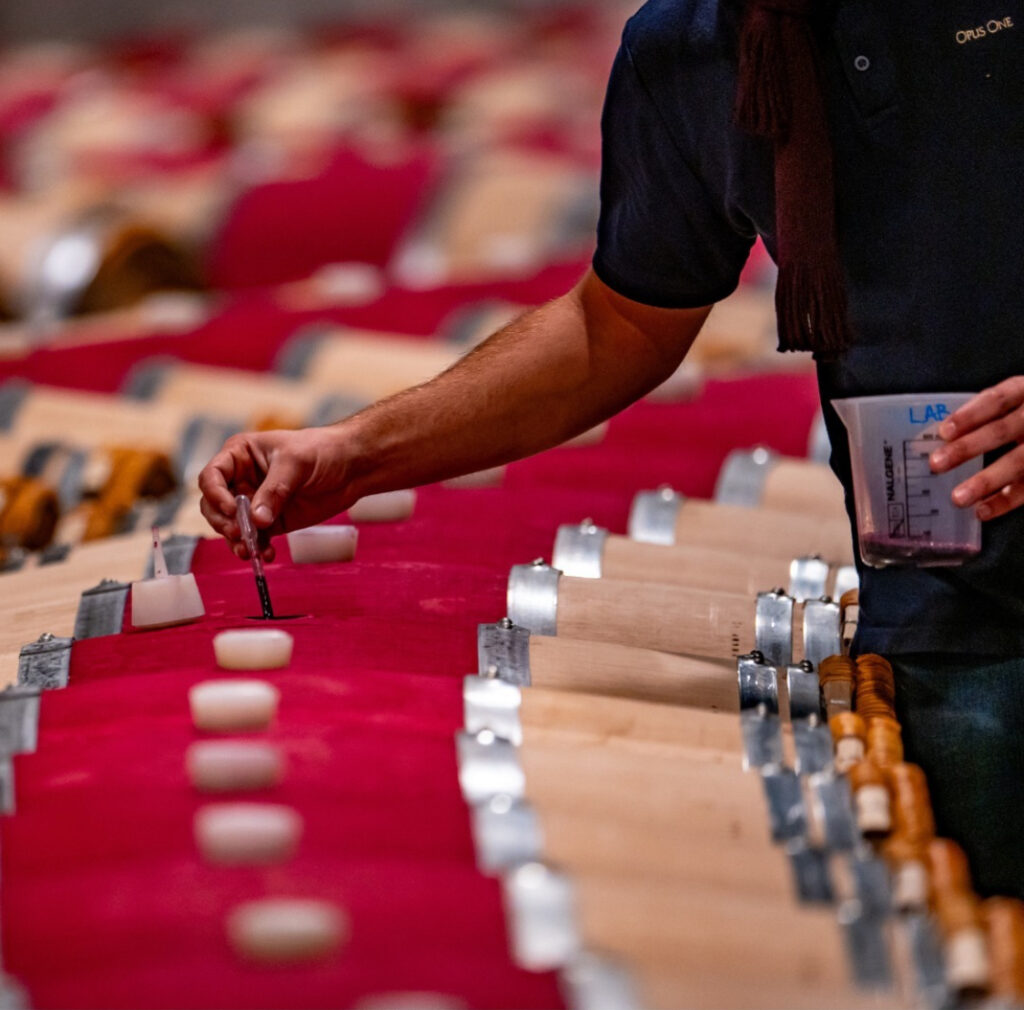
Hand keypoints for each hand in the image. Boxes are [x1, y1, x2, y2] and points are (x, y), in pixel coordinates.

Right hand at [198, 427, 356, 560]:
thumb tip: (257, 521)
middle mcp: (241, 479)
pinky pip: (255, 539)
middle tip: (240, 534)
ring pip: (231, 526)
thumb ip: (274, 491)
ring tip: (251, 551)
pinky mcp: (271, 522)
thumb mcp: (296, 463)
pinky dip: (257, 548)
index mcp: (240, 455)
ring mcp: (255, 502)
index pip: (212, 476)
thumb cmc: (322, 450)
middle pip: (215, 505)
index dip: (216, 494)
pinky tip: (267, 554)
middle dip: (224, 522)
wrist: (352, 467)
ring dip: (237, 541)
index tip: (233, 509)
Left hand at [929, 377, 1023, 519]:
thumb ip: (989, 413)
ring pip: (1019, 462)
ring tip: (958, 498)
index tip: (943, 432)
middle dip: (968, 447)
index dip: (970, 415)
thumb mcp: (1018, 400)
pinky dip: (1006, 501)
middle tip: (936, 464)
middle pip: (1003, 430)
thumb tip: (943, 437)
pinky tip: (983, 511)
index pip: (997, 400)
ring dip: (987, 481)